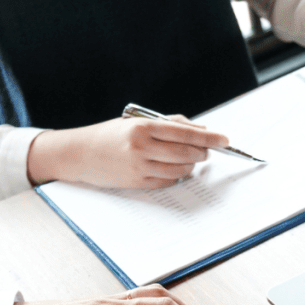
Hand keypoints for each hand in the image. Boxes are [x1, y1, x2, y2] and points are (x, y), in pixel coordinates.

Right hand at [27, 115, 229, 188]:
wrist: (79, 154)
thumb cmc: (110, 135)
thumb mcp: (136, 121)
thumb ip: (168, 123)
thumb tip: (200, 128)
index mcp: (143, 128)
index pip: (186, 132)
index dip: (209, 137)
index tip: (224, 140)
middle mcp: (142, 148)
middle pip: (187, 153)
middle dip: (203, 152)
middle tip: (207, 150)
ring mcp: (140, 167)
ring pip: (180, 169)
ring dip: (191, 164)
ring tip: (188, 158)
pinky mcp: (138, 183)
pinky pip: (168, 181)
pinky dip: (176, 175)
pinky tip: (173, 168)